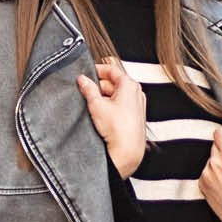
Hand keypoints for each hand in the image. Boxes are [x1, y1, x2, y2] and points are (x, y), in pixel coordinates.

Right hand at [76, 57, 146, 177]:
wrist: (127, 150)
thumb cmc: (118, 129)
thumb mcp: (97, 105)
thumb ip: (89, 89)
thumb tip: (83, 80)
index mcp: (129, 85)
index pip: (111, 70)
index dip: (97, 70)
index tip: (87, 73)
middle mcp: (136, 93)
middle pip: (114, 82)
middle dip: (99, 85)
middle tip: (85, 90)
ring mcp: (137, 105)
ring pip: (117, 94)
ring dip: (104, 96)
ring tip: (92, 104)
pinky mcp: (135, 116)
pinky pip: (121, 105)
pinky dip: (111, 105)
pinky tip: (101, 114)